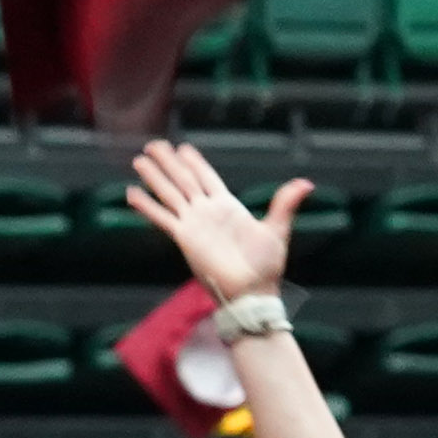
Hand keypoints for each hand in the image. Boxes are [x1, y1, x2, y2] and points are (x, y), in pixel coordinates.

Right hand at [124, 141, 305, 305]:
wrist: (251, 292)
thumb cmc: (266, 266)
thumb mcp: (277, 229)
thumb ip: (285, 203)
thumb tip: (306, 183)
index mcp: (228, 207)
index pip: (207, 177)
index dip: (195, 162)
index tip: (183, 148)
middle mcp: (208, 212)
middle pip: (184, 180)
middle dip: (169, 162)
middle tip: (154, 145)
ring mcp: (194, 224)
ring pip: (170, 194)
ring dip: (155, 177)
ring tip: (138, 160)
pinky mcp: (185, 238)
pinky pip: (162, 217)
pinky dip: (146, 206)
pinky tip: (131, 193)